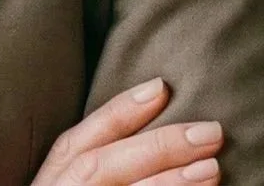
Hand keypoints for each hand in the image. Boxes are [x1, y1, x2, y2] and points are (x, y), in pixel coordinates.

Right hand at [30, 77, 224, 185]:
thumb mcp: (68, 182)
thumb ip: (99, 159)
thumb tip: (154, 114)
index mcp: (51, 179)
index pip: (78, 141)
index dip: (119, 112)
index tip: (162, 87)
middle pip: (102, 165)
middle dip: (157, 147)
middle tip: (211, 132)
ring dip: (168, 183)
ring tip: (212, 169)